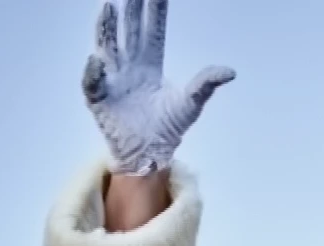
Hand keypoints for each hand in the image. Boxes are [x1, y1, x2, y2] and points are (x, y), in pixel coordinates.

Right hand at [82, 0, 234, 175]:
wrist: (152, 154)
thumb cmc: (169, 129)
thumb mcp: (191, 104)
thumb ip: (206, 84)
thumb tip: (231, 71)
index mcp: (150, 64)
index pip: (151, 31)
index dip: (152, 11)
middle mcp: (129, 67)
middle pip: (127, 32)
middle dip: (128, 10)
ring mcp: (113, 81)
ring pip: (107, 48)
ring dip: (106, 29)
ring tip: (108, 8)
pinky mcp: (100, 100)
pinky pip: (93, 84)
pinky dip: (93, 73)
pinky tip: (97, 62)